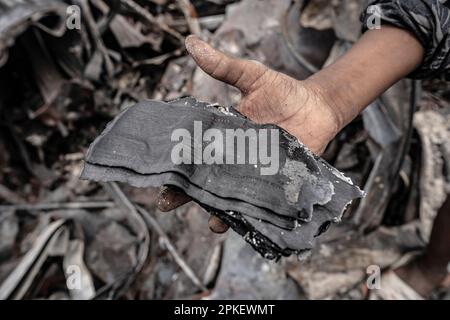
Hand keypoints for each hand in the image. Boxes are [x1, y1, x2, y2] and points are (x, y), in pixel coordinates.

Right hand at [157, 35, 341, 232]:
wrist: (316, 106)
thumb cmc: (283, 91)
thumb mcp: (251, 76)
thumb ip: (223, 67)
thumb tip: (191, 42)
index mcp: (222, 137)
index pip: (193, 152)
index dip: (175, 164)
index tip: (157, 175)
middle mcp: (233, 159)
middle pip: (205, 180)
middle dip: (187, 193)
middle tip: (168, 203)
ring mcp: (253, 174)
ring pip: (230, 196)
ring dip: (219, 210)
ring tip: (212, 222)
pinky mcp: (275, 183)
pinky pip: (260, 202)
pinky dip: (252, 213)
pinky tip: (243, 222)